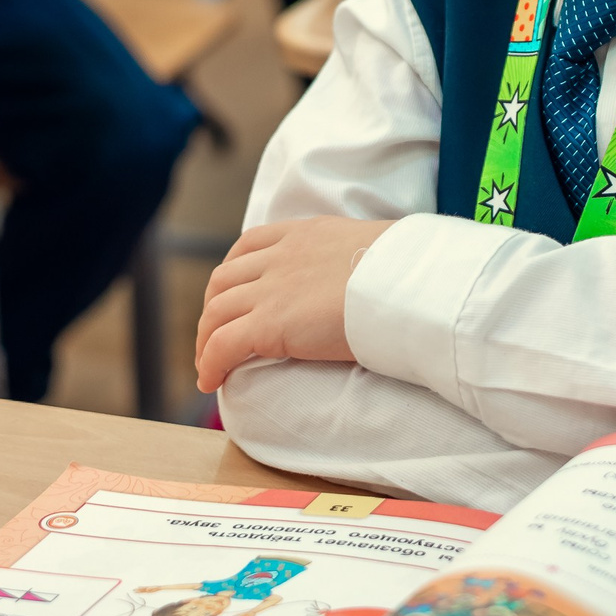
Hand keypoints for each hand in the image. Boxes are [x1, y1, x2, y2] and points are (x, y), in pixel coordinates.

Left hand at [193, 217, 393, 392]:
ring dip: (205, 339)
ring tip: (209, 364)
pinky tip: (211, 381)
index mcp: (307, 234)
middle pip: (224, 279)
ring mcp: (272, 288)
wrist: (409, 285)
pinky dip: (210, 363)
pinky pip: (222, 345)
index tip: (233, 295)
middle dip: (213, 308)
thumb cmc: (410, 272)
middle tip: (216, 335)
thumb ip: (361, 259)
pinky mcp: (269, 323)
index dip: (233, 273)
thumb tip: (378, 276)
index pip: (251, 245)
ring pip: (216, 312)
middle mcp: (282, 256)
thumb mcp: (378, 250)